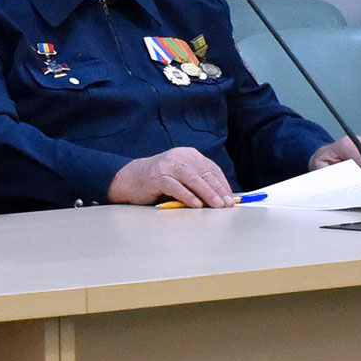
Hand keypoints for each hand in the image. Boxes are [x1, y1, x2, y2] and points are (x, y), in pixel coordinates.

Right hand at [107, 147, 233, 206]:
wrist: (129, 179)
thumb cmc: (158, 180)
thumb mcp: (181, 176)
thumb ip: (197, 182)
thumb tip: (220, 197)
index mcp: (188, 154)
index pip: (211, 169)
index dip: (223, 184)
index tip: (231, 197)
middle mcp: (179, 157)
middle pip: (204, 174)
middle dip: (218, 190)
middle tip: (227, 204)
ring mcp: (167, 166)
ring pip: (193, 180)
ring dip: (207, 194)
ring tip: (217, 206)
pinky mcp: (156, 177)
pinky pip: (176, 187)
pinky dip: (188, 196)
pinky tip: (196, 205)